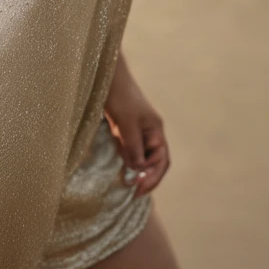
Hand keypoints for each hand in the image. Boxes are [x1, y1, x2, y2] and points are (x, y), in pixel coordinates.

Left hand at [103, 54, 169, 198]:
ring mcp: (137, 132)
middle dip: (145, 177)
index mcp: (156, 131)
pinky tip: (118, 166)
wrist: (107, 78)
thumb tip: (138, 167)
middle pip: (153, 161)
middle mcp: (149, 133)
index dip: (153, 176)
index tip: (138, 188)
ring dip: (134, 169)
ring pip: (140, 157)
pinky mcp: (125, 130)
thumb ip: (133, 145)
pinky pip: (129, 150)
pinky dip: (125, 159)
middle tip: (132, 191)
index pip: (161, 160)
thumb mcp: (127, 122)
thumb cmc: (120, 97)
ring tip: (124, 181)